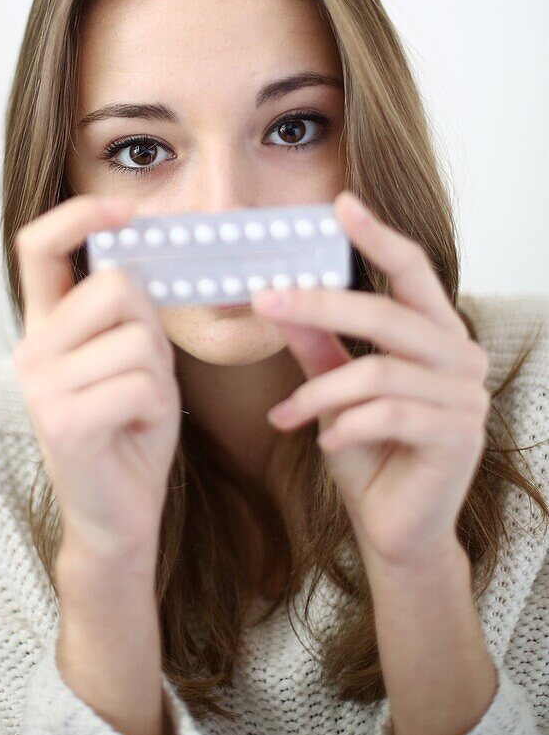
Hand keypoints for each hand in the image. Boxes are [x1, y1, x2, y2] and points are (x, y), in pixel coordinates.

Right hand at [13, 194, 181, 565]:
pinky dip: (158, 407)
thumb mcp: (129, 355)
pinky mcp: (64, 421)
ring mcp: (42, 386)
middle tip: (143, 374)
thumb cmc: (128, 429)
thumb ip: (122, 309)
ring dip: (159, 376)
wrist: (117, 514)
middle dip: (150, 327)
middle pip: (113, 286)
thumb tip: (134, 250)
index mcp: (45, 326)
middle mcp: (32, 349)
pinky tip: (138, 430)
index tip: (125, 210)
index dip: (80, 215)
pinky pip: (140, 384)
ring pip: (138, 339)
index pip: (39, 247)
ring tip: (138, 408)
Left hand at [250, 191, 490, 570]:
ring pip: (380, 370)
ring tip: (283, 414)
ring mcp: (467, 398)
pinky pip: (390, 414)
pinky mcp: (459, 437)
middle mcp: (462, 357)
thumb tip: (279, 296)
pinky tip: (321, 441)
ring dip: (320, 392)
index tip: (340, 204)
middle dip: (320, 304)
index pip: (413, 271)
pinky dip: (344, 424)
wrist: (394, 529)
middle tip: (266, 300)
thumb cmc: (369, 453)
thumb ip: (318, 344)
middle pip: (388, 313)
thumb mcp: (335, 390)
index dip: (378, 236)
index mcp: (437, 333)